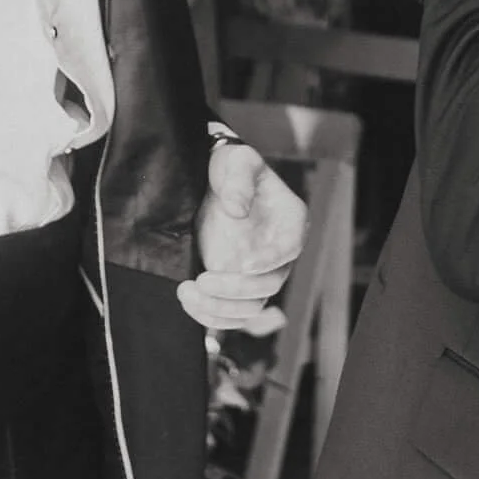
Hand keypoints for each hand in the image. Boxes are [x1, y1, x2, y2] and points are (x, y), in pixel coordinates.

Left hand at [181, 140, 307, 335]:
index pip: (289, 248)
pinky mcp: (238, 286)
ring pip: (250, 307)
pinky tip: (192, 309)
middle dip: (235, 289)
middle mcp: (279, 254)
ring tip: (187, 294)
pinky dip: (214, 317)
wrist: (215, 181)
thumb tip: (237, 210)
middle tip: (203, 280)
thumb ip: (239, 180)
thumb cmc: (232, 167)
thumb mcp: (237, 161)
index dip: (270, 260)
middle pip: (269, 285)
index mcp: (291, 222)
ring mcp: (259, 274)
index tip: (244, 265)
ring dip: (220, 309)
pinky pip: (233, 313)